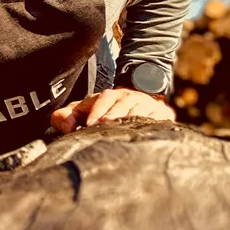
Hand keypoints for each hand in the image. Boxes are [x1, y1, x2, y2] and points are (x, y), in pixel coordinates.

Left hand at [49, 88, 174, 133]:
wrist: (140, 101)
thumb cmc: (105, 111)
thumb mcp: (84, 110)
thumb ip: (67, 116)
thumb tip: (66, 127)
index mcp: (111, 96)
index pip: (104, 99)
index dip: (97, 110)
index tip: (90, 123)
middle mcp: (130, 97)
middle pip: (123, 104)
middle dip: (114, 114)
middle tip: (106, 124)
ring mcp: (147, 105)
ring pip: (141, 111)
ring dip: (132, 119)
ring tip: (124, 128)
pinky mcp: (163, 115)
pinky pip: (159, 119)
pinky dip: (153, 125)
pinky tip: (147, 134)